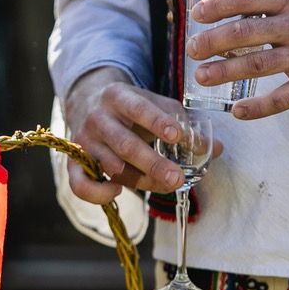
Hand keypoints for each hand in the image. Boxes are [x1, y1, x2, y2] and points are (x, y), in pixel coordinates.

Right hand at [63, 66, 187, 204]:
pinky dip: (97, 193)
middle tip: (177, 177)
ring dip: (139, 179)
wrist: (87, 104)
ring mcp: (84, 143)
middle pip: (125, 144)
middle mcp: (98, 119)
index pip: (138, 108)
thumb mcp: (154, 105)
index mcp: (118, 96)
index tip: (176, 135)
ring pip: (111, 167)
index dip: (157, 122)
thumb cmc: (130, 109)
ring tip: (166, 185)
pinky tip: (117, 192)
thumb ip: (184, 125)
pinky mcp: (74, 164)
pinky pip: (80, 185)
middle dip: (153, 163)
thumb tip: (214, 149)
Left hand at [187, 0, 288, 120]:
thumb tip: (227, 18)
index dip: (219, 5)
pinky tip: (236, 110)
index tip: (195, 14)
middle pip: (246, 32)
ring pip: (257, 65)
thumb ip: (273, 10)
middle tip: (191, 50)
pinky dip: (256, 107)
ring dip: (224, 71)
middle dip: (213, 41)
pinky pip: (281, 99)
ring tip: (200, 77)